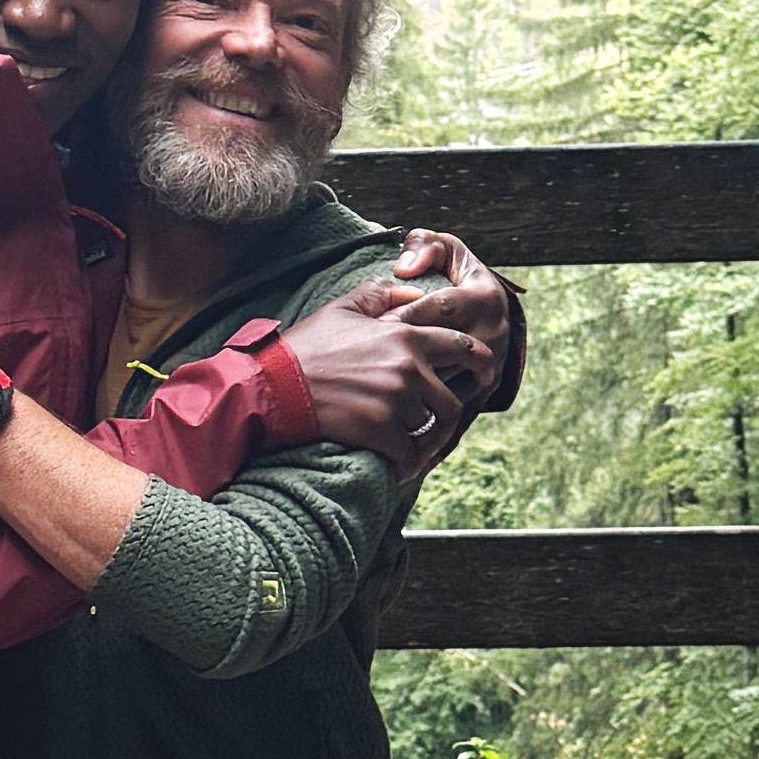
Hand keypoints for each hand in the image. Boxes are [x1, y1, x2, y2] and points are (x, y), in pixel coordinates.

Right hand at [293, 296, 490, 473]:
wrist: (273, 387)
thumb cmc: (305, 348)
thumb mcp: (343, 309)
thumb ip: (382, 294)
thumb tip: (413, 292)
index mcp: (406, 336)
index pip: (464, 348)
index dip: (481, 363)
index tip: (485, 375)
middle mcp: (409, 368)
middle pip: (453, 401)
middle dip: (448, 416)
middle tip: (440, 427)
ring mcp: (397, 401)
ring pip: (432, 429)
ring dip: (426, 442)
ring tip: (417, 448)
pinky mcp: (381, 431)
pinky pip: (410, 455)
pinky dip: (407, 464)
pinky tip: (399, 466)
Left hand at [371, 226, 522, 406]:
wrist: (485, 314)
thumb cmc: (455, 276)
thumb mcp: (445, 250)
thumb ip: (424, 245)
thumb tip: (404, 268)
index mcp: (486, 297)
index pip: (442, 307)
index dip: (406, 314)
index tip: (377, 322)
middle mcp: (494, 333)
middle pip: (443, 346)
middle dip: (403, 350)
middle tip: (370, 354)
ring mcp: (491, 365)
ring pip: (445, 378)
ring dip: (409, 378)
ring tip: (376, 374)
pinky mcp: (481, 391)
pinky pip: (446, 399)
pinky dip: (419, 398)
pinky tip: (392, 391)